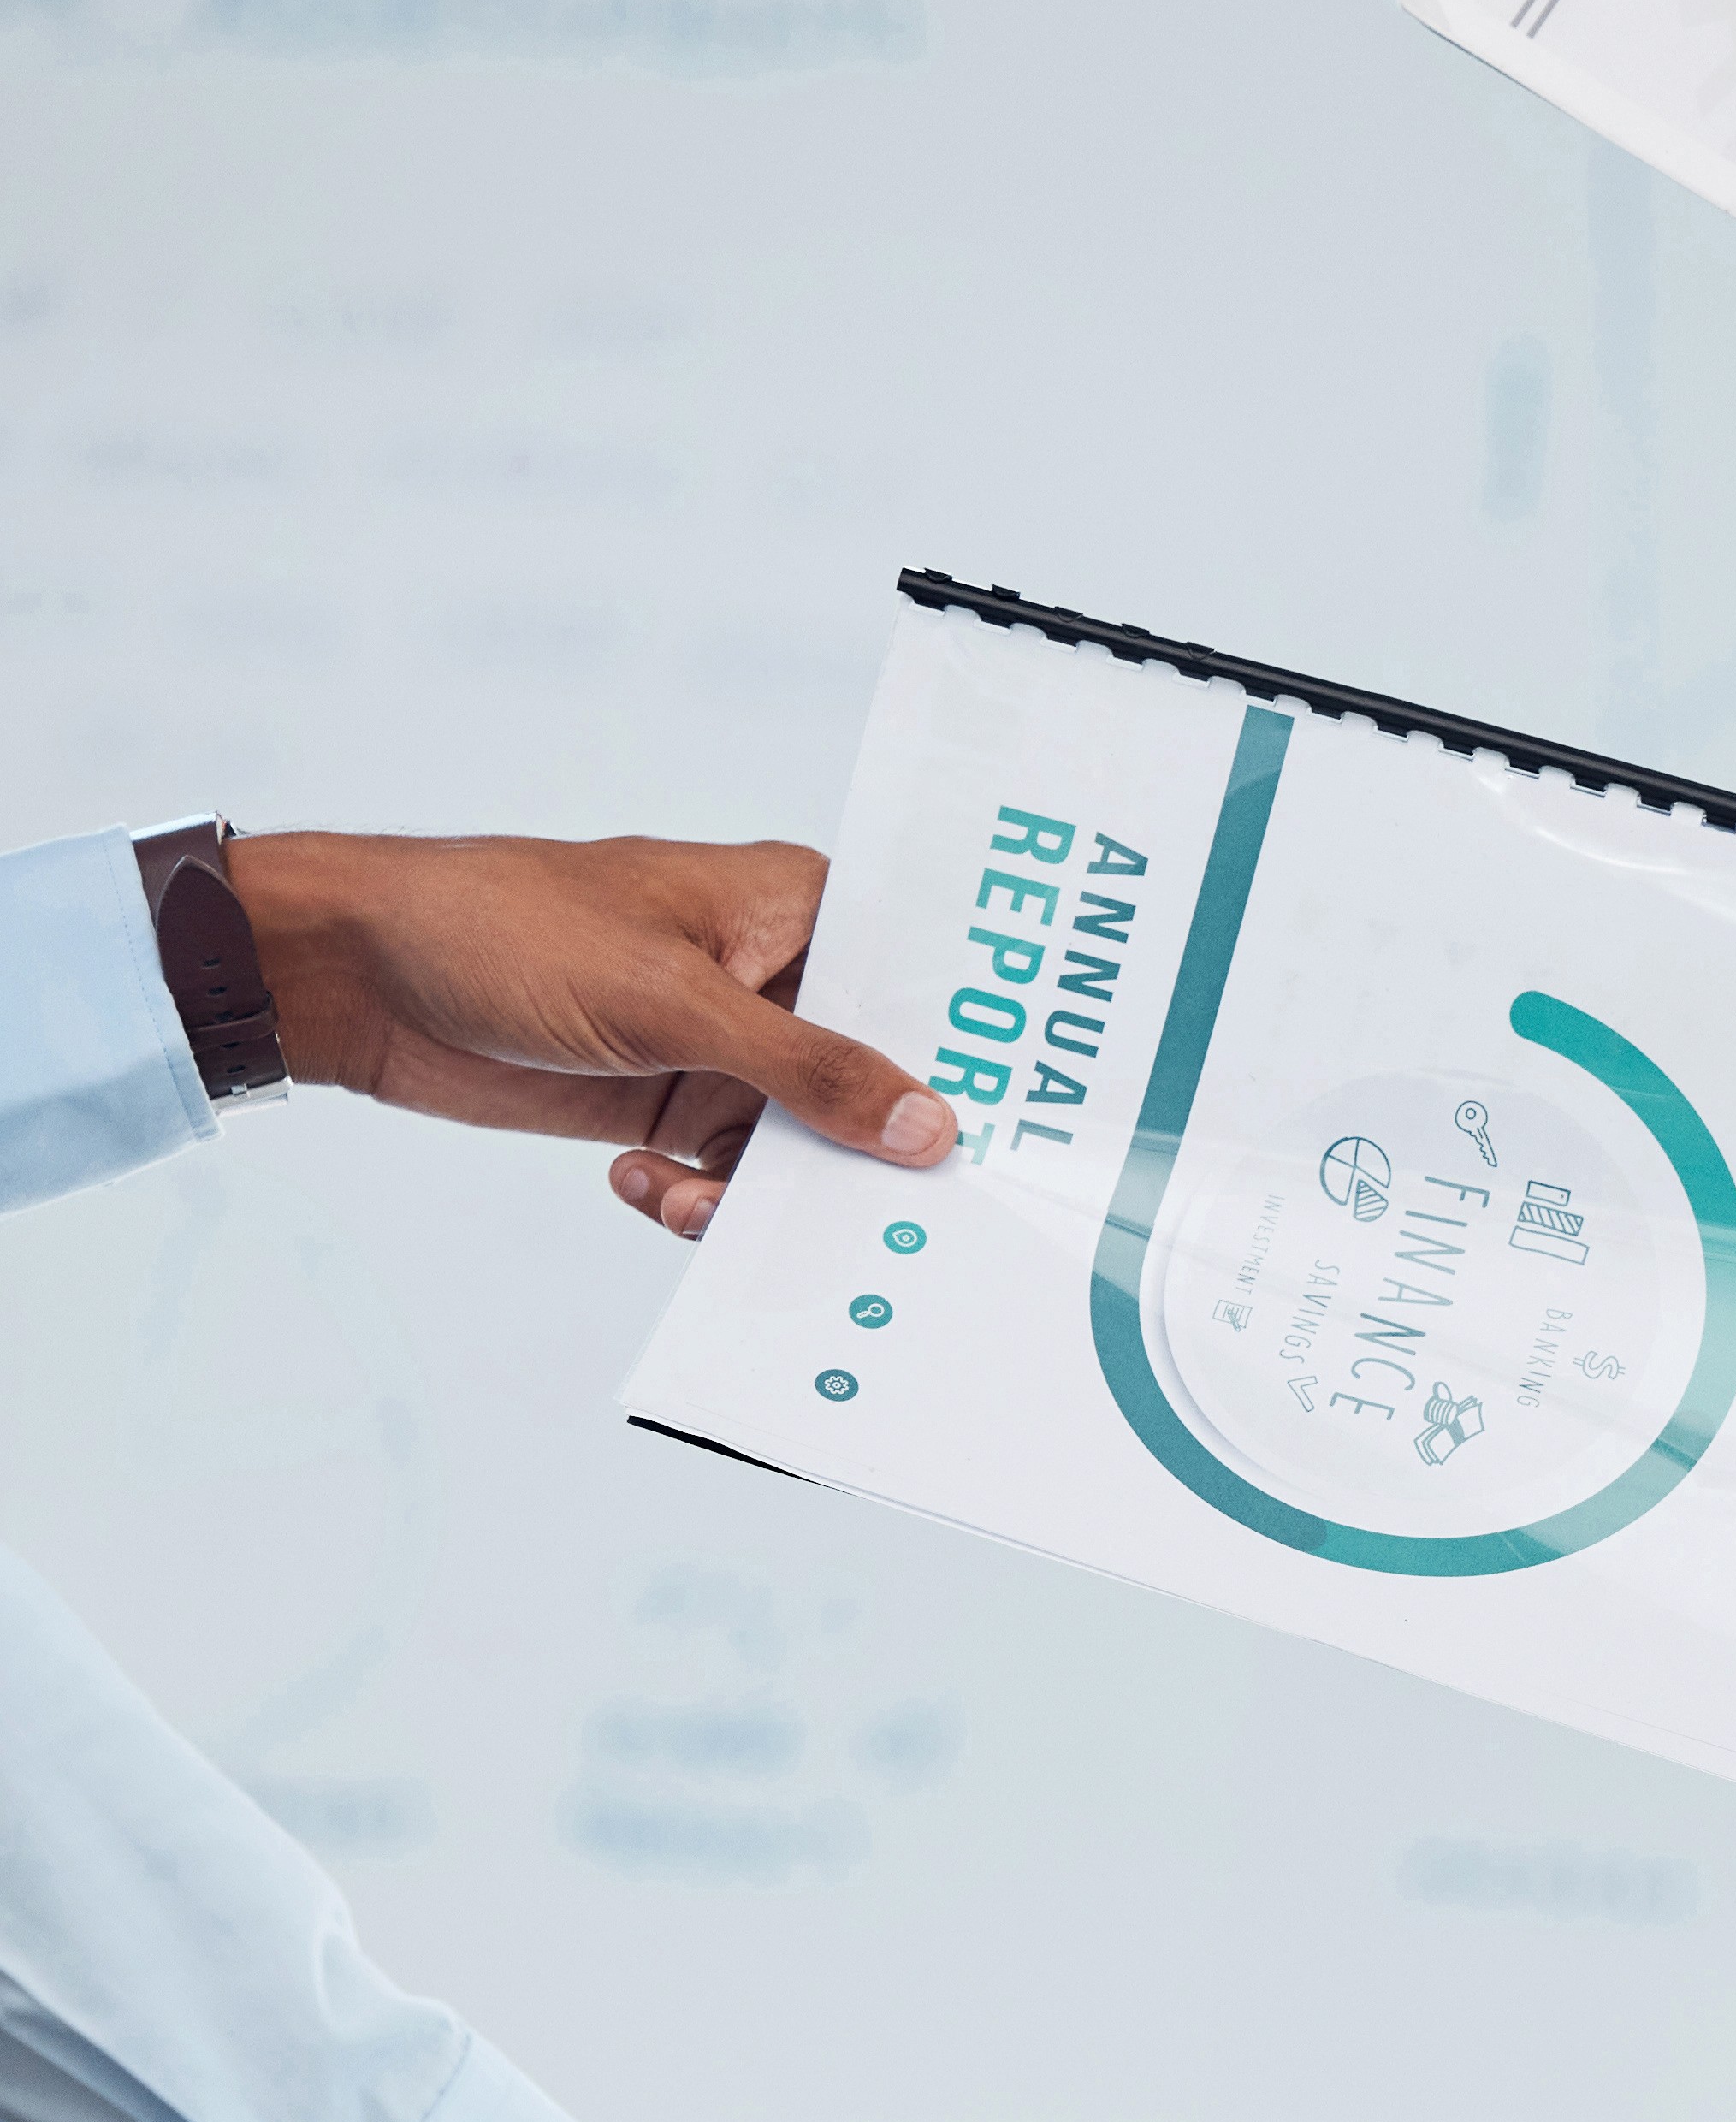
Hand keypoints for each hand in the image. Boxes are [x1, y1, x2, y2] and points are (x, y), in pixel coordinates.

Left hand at [230, 829, 938, 1242]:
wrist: (352, 975)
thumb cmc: (504, 930)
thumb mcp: (673, 1002)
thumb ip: (809, 1070)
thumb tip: (928, 1127)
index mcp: (795, 909)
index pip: (917, 983)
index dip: (962, 1055)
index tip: (998, 1132)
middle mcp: (774, 980)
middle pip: (872, 1082)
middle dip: (868, 1150)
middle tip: (882, 1211)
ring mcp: (721, 1049)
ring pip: (801, 1145)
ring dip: (766, 1190)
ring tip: (706, 1201)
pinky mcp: (666, 1106)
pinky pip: (727, 1175)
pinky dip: (699, 1200)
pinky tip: (643, 1182)